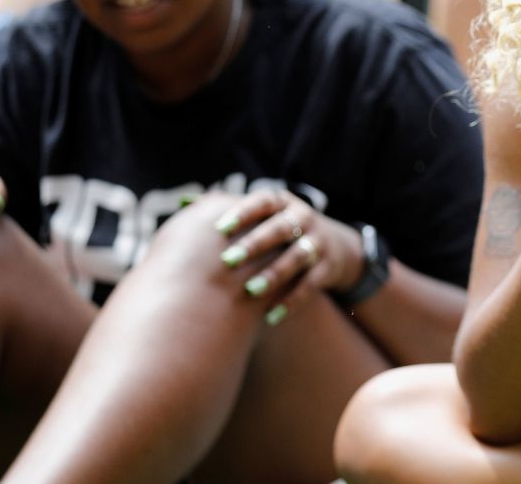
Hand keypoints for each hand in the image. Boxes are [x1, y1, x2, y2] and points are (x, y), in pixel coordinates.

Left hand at [212, 188, 363, 322]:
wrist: (336, 247)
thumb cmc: (282, 230)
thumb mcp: (266, 213)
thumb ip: (230, 209)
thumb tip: (183, 203)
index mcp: (283, 203)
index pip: (264, 202)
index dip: (244, 213)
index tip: (219, 228)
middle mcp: (303, 218)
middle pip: (280, 229)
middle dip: (255, 244)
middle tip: (228, 260)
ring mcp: (318, 243)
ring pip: (297, 258)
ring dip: (274, 274)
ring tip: (251, 291)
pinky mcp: (327, 268)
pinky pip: (310, 285)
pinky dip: (291, 301)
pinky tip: (270, 317)